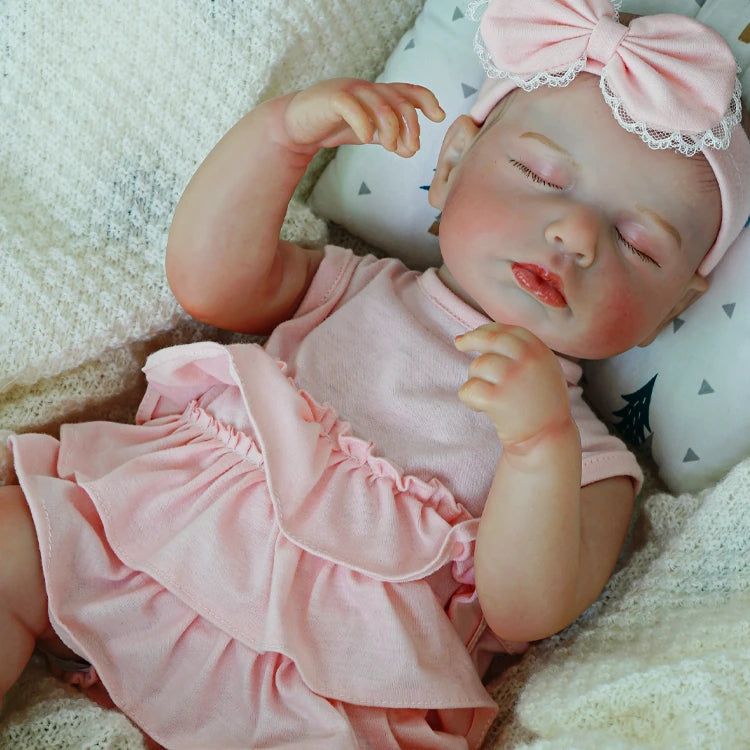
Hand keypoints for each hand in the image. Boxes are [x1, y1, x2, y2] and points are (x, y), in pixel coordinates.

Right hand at [282, 78, 444, 155]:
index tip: (439, 116)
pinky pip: (353, 107)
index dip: (426, 100)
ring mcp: (350, 91)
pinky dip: (363, 123)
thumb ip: (388, 138)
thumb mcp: (367, 133)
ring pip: (380, 104)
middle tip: (411, 148)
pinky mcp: (332, 99)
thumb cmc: (334, 125)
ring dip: (391, 128)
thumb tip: (411, 149)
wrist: (298, 124)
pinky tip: (366, 139)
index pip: (408, 91)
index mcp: (378, 95)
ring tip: (391, 148)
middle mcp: (368, 89)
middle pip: (399, 100)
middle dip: (410, 125)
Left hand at [455, 323, 571, 448]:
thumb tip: (465, 337)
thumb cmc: (539, 403)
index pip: (507, 330)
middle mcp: (527, 360)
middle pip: (489, 339)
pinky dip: (469, 399)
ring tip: (489, 396)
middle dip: (470, 339)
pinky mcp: (497, 399)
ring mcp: (512, 378)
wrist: (548, 437)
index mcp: (539, 351)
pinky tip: (482, 408)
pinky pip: (468, 389)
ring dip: (475, 380)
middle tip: (459, 344)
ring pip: (477, 366)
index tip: (474, 335)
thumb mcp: (541, 368)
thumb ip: (516, 350)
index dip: (487, 330)